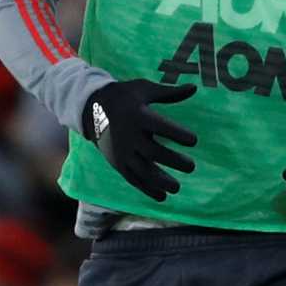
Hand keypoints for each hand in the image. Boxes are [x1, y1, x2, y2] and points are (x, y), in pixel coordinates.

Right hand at [83, 80, 198, 201]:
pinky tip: (162, 197)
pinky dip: (146, 189)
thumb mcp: (144, 89)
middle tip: (191, 166)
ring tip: (177, 187)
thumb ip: (169, 92)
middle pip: (154, 152)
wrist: (91, 108)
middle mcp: (129, 135)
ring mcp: (122, 151)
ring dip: (160, 181)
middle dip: (174, 161)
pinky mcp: (117, 162)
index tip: (194, 140)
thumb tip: (194, 88)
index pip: (161, 126)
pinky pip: (132, 179)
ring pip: (142, 170)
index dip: (177, 134)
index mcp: (138, 115)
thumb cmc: (124, 96)